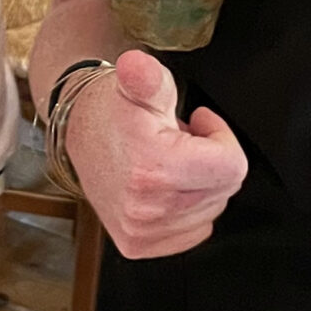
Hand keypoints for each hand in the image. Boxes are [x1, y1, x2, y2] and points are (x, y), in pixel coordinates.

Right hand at [65, 48, 246, 257]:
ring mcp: (141, 231)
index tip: (200, 123)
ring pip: (210, 209)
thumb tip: (136, 65)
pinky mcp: (137, 245)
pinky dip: (189, 209)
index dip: (222, 138)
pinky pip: (195, 231)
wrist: (78, 132)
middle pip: (224, 189)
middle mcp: (147, 208)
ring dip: (198, 184)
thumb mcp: (138, 84)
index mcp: (153, 169)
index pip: (232, 167)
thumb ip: (147, 76)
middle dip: (210, 160)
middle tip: (180, 140)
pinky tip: (165, 187)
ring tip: (168, 161)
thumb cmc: (114, 108)